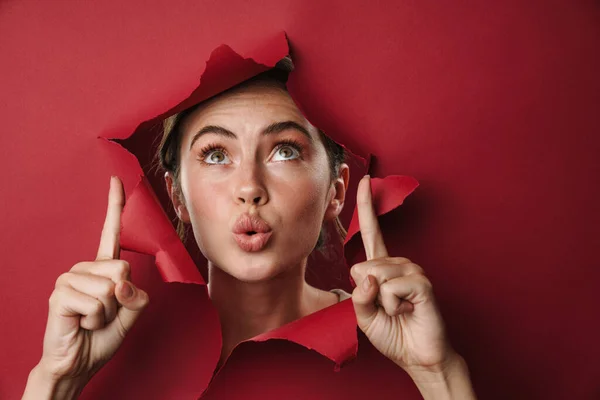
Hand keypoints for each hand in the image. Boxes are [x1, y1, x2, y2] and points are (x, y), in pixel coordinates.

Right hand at [33, 176, 148, 390]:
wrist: (79, 362)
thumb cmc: (102, 336)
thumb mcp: (131, 313)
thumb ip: (137, 295)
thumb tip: (120, 283)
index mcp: (103, 269)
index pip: (110, 232)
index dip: (114, 206)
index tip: (116, 181)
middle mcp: (85, 268)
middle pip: (123, 269)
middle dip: (122, 300)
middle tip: (105, 314)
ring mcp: (70, 278)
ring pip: (111, 289)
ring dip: (108, 313)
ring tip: (92, 320)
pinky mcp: (61, 294)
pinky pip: (97, 303)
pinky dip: (96, 320)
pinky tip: (81, 323)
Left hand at [351, 175, 455, 373]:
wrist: (417, 356)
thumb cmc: (393, 333)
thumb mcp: (364, 315)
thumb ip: (359, 295)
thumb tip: (370, 276)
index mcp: (383, 267)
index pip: (371, 232)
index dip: (367, 206)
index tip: (365, 180)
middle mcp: (398, 263)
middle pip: (361, 266)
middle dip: (366, 293)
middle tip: (386, 308)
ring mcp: (412, 270)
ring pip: (375, 277)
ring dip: (381, 304)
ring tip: (398, 310)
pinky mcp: (421, 283)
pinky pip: (390, 288)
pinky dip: (392, 306)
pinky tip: (407, 310)